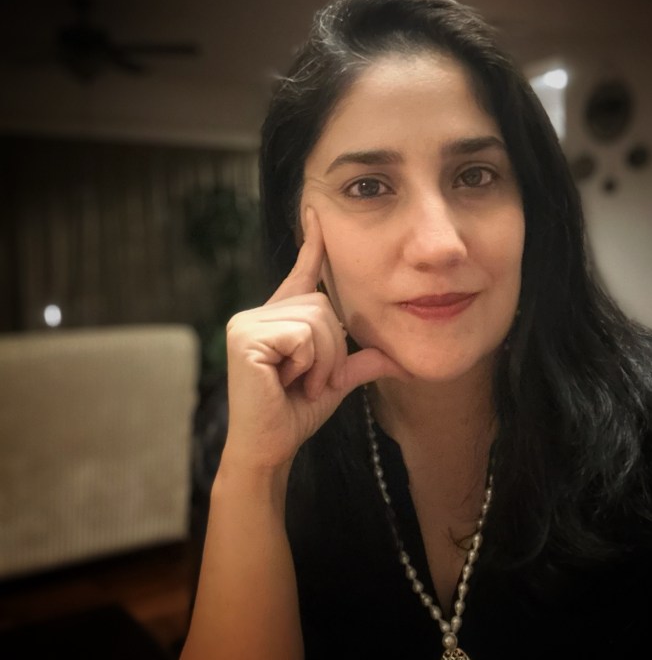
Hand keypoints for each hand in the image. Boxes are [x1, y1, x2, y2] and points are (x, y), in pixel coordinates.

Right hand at [222, 207, 407, 471]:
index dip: (313, 244)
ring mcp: (247, 323)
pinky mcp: (245, 337)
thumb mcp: (334, 383)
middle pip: (323, 305)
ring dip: (320, 361)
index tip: (318, 211)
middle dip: (331, 349)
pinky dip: (308, 364)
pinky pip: (303, 335)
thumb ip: (359, 363)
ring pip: (317, 320)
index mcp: (278, 319)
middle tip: (309, 381)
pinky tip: (287, 383)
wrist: (269, 448)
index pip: (301, 274)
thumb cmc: (294, 415)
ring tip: (298, 384)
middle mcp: (258, 314)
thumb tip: (398, 360)